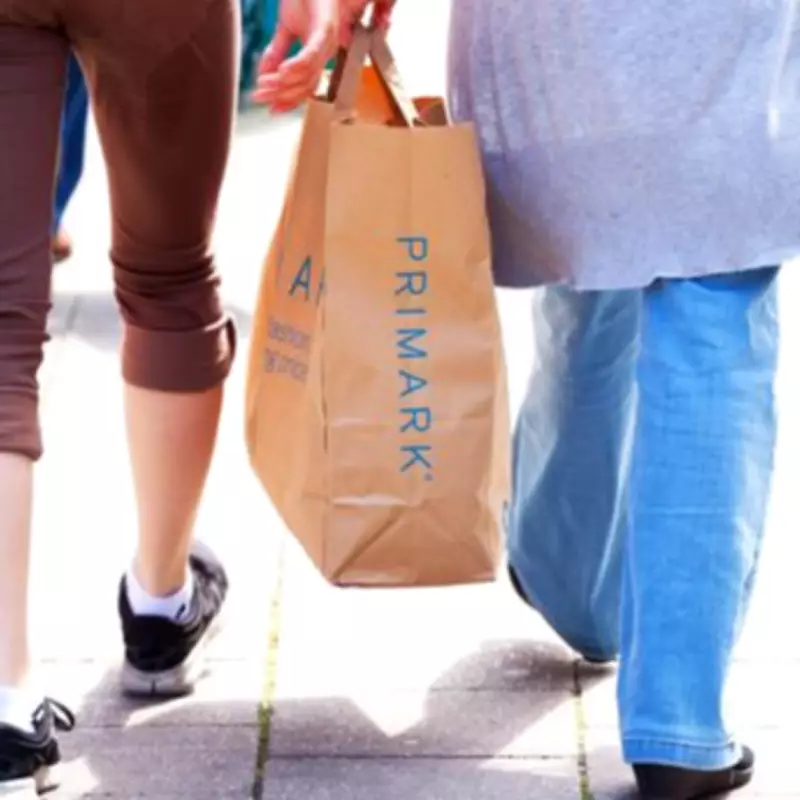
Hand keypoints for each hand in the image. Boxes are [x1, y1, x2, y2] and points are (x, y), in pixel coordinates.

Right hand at [253, 0, 396, 112]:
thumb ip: (276, 53)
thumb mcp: (285, 28)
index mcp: (319, 56)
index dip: (288, 102)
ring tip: (263, 84)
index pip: (305, 88)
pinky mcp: (325, 29)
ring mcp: (327, 43)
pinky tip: (281, 72)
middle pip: (304, 86)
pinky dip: (295, 66)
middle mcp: (326, 53)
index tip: (271, 111)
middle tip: (258, 97)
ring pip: (306, 75)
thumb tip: (263, 76)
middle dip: (280, 94)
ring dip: (282, 82)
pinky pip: (311, 55)